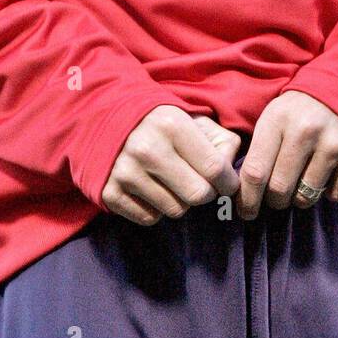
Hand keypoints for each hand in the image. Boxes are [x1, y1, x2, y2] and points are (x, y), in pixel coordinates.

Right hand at [101, 106, 240, 224]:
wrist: (104, 119)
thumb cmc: (160, 122)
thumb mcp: (192, 118)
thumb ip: (221, 141)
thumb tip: (233, 176)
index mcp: (172, 125)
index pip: (215, 168)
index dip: (228, 181)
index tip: (227, 182)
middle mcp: (147, 149)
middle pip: (198, 195)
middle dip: (205, 192)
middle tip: (198, 181)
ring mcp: (125, 172)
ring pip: (175, 210)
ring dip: (179, 200)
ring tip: (170, 181)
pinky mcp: (110, 193)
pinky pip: (150, 219)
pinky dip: (155, 209)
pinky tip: (150, 188)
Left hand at [237, 91, 337, 218]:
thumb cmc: (302, 109)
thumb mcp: (275, 115)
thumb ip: (259, 149)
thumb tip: (244, 192)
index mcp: (279, 118)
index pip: (255, 172)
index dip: (248, 199)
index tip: (246, 212)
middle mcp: (306, 130)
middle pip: (279, 189)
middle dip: (275, 200)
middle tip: (279, 196)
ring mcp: (335, 144)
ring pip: (307, 196)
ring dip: (303, 195)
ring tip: (306, 176)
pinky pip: (336, 195)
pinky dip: (331, 190)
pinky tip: (331, 171)